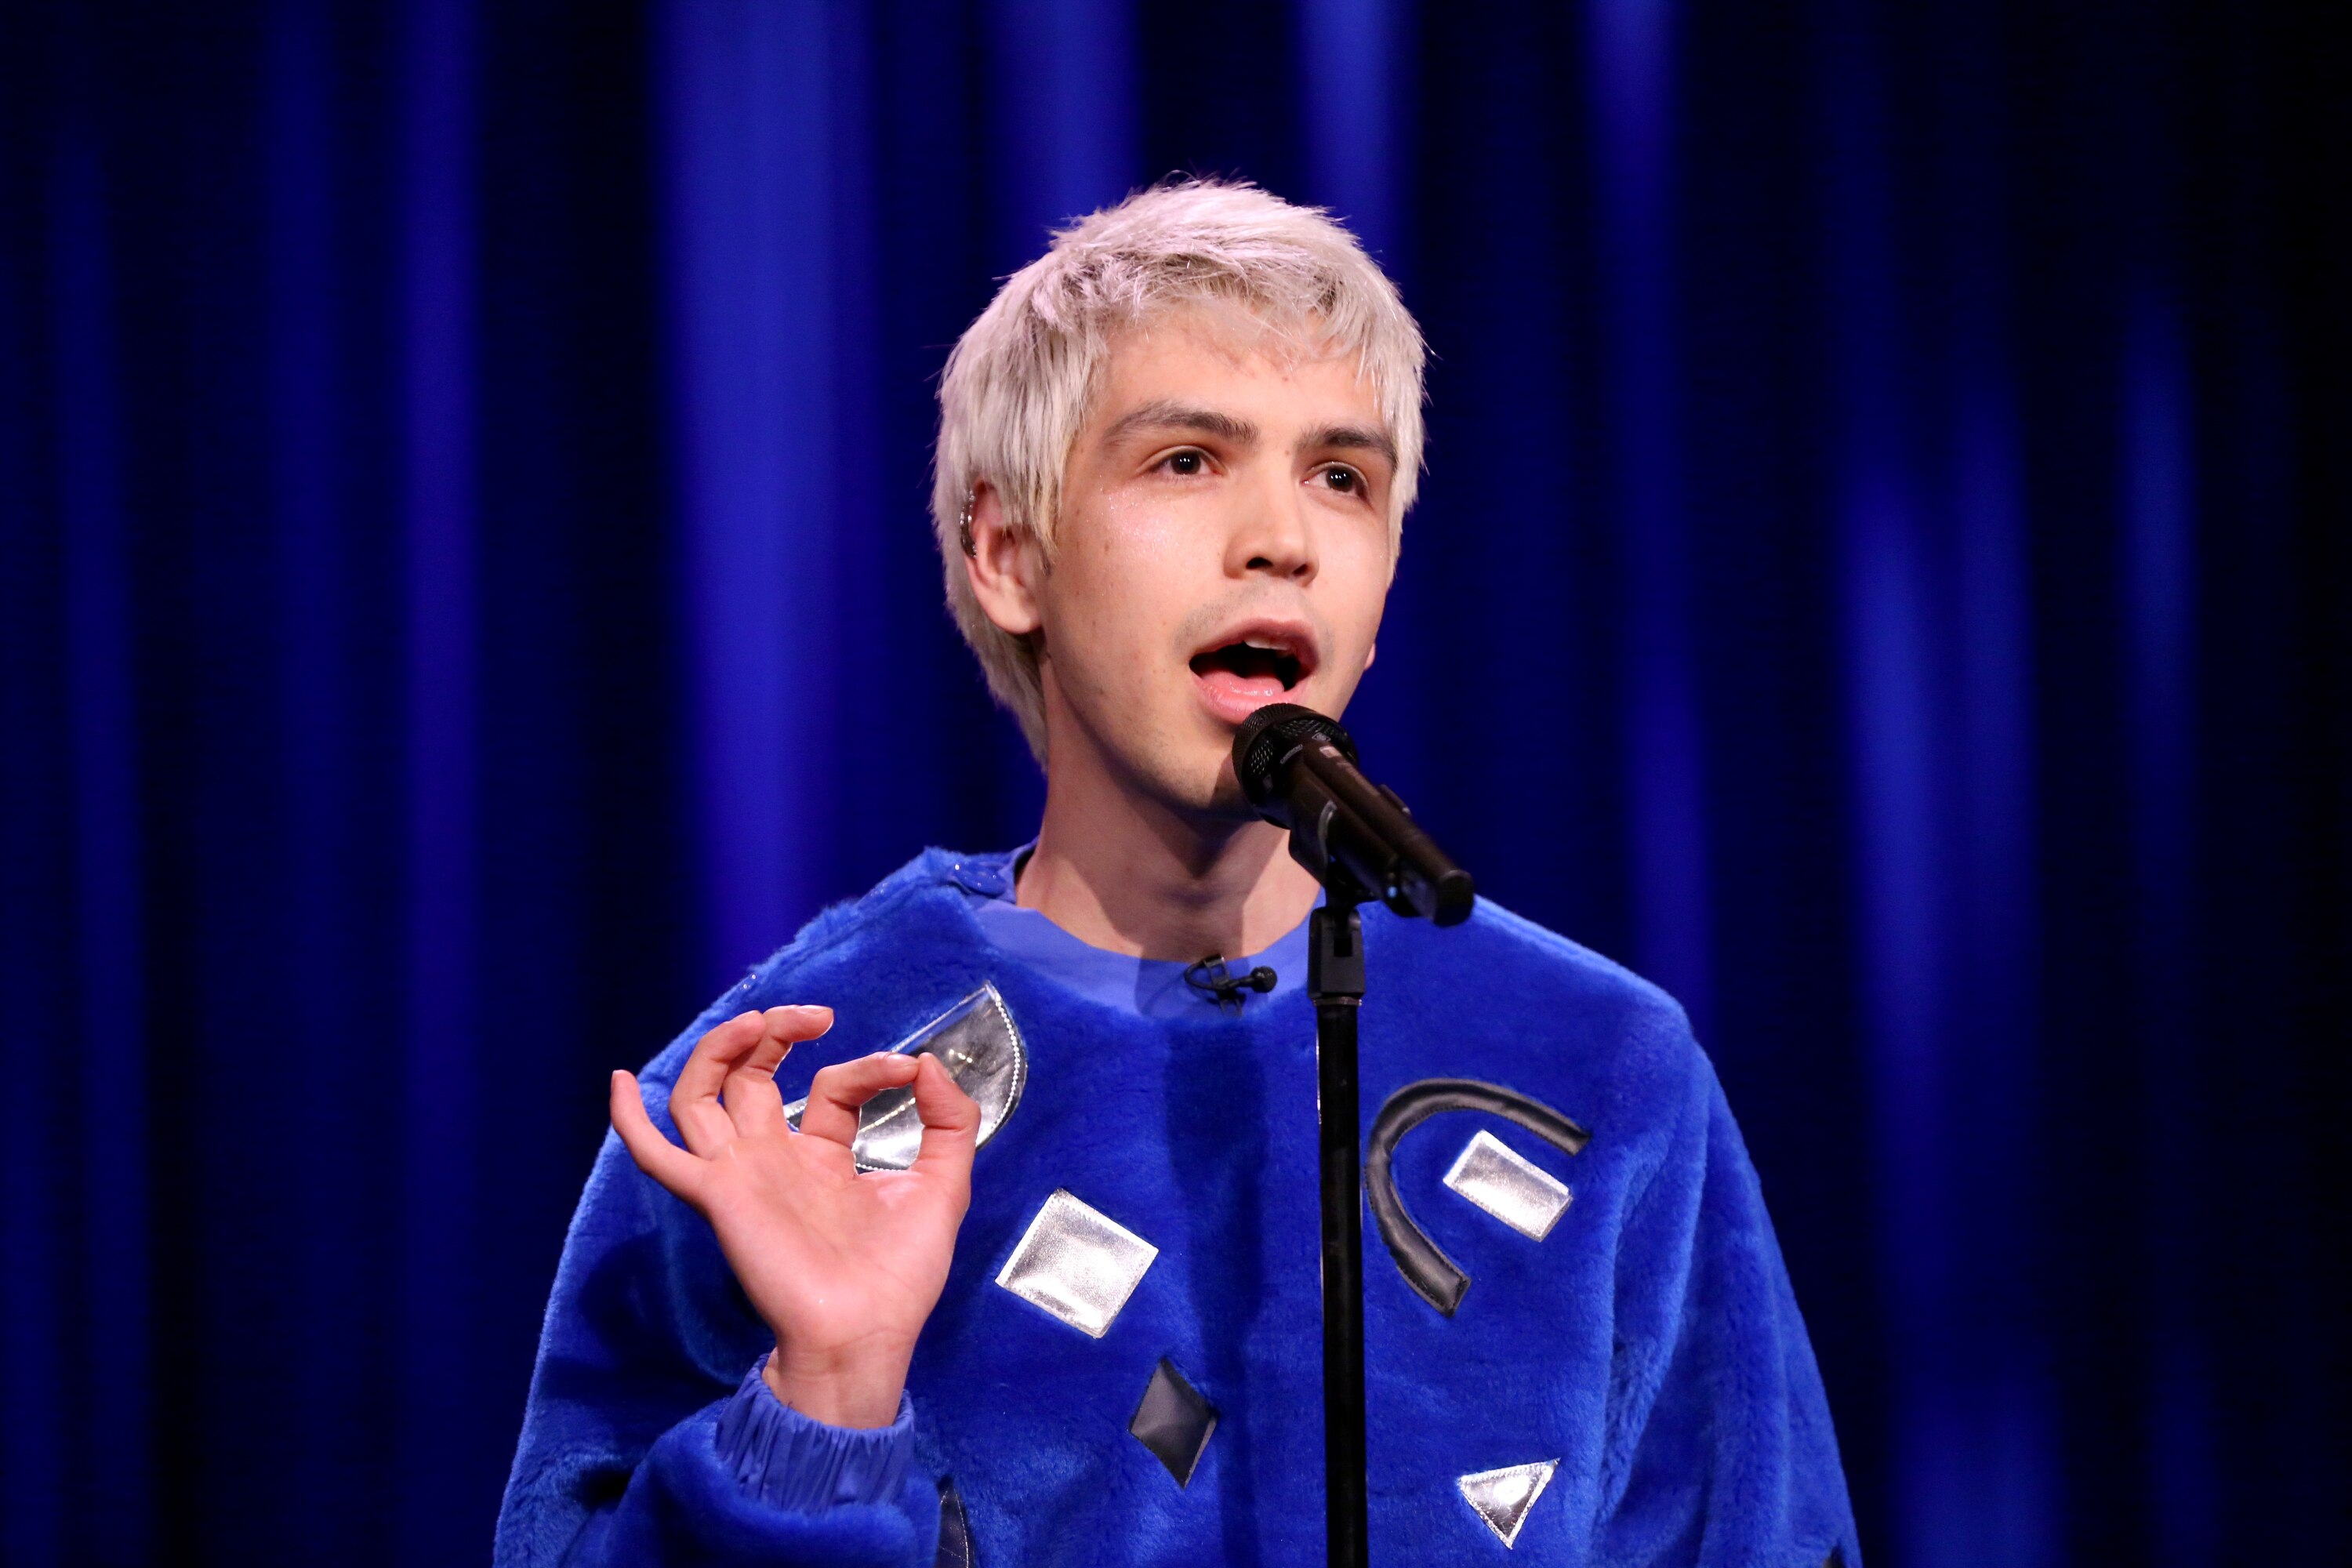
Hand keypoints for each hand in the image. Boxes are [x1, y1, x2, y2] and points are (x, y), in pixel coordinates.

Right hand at [610, 1006, 980, 1427]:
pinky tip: (619, 1081)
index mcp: (820, 1156)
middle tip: (814, 1015)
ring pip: (699, 1096)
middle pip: (748, 1076)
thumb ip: (949, 1121)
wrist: (867, 1335)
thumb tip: (928, 1063)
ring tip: (758, 1022)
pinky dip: (630, 1121)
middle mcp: (773, 1159)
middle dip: (775, 1032)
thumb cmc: (900, 1275)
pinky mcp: (718, 1196)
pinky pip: (658, 1157)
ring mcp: (740, 1175)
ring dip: (719, 1050)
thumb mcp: (944, 1186)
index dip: (868, 1067)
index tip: (908, 1068)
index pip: (831, 1086)